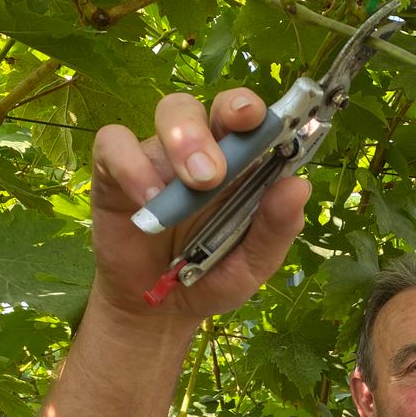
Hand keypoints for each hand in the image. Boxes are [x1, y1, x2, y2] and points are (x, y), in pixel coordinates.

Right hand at [90, 88, 310, 323]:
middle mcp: (207, 150)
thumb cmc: (211, 277)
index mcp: (246, 167)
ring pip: (172, 110)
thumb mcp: (252, 264)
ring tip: (194, 186)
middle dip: (224, 119)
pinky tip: (147, 202)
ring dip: (185, 139)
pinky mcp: (116, 170)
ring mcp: (162, 157)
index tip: (259, 117)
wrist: (159, 310)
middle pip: (215, 106)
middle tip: (222, 169)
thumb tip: (300, 185)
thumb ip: (276, 228)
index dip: (260, 111)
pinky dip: (132, 166)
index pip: (256, 122)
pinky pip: (115, 143)